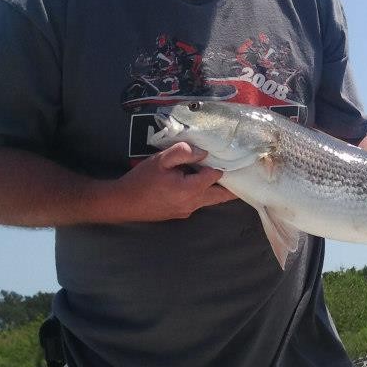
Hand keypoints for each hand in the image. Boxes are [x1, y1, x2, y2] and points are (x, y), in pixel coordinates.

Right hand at [103, 142, 237, 222]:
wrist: (123, 203)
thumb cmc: (141, 180)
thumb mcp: (161, 160)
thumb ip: (183, 153)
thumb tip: (204, 152)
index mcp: (191, 190)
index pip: (216, 176)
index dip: (219, 164)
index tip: (224, 154)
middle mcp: (194, 204)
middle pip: (222, 196)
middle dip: (233, 185)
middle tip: (244, 172)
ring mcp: (188, 211)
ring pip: (211, 200)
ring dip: (218, 189)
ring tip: (224, 175)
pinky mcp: (181, 213)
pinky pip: (199, 202)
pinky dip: (204, 192)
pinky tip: (198, 181)